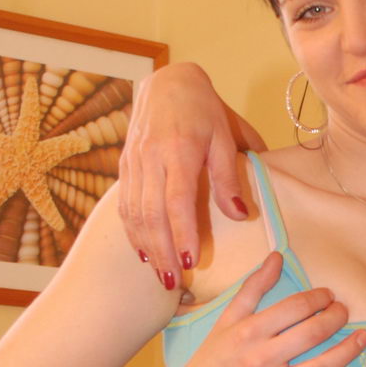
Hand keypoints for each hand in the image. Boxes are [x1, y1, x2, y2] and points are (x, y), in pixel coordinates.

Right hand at [120, 63, 265, 279]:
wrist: (167, 83)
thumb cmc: (205, 111)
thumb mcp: (226, 137)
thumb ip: (230, 177)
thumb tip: (240, 214)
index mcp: (179, 150)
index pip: (177, 199)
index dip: (183, 232)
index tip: (191, 260)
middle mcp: (151, 158)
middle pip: (152, 213)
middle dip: (162, 251)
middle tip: (175, 283)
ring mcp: (134, 163)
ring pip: (135, 213)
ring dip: (147, 248)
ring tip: (162, 276)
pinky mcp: (125, 166)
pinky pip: (125, 205)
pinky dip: (133, 232)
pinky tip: (144, 254)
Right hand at [171, 254, 365, 366]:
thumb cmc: (210, 360)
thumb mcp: (227, 320)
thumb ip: (253, 288)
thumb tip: (277, 257)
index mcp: (250, 332)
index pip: (295, 307)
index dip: (319, 299)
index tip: (329, 297)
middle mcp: (262, 359)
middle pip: (313, 333)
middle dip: (336, 318)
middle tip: (345, 312)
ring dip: (348, 351)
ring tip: (364, 338)